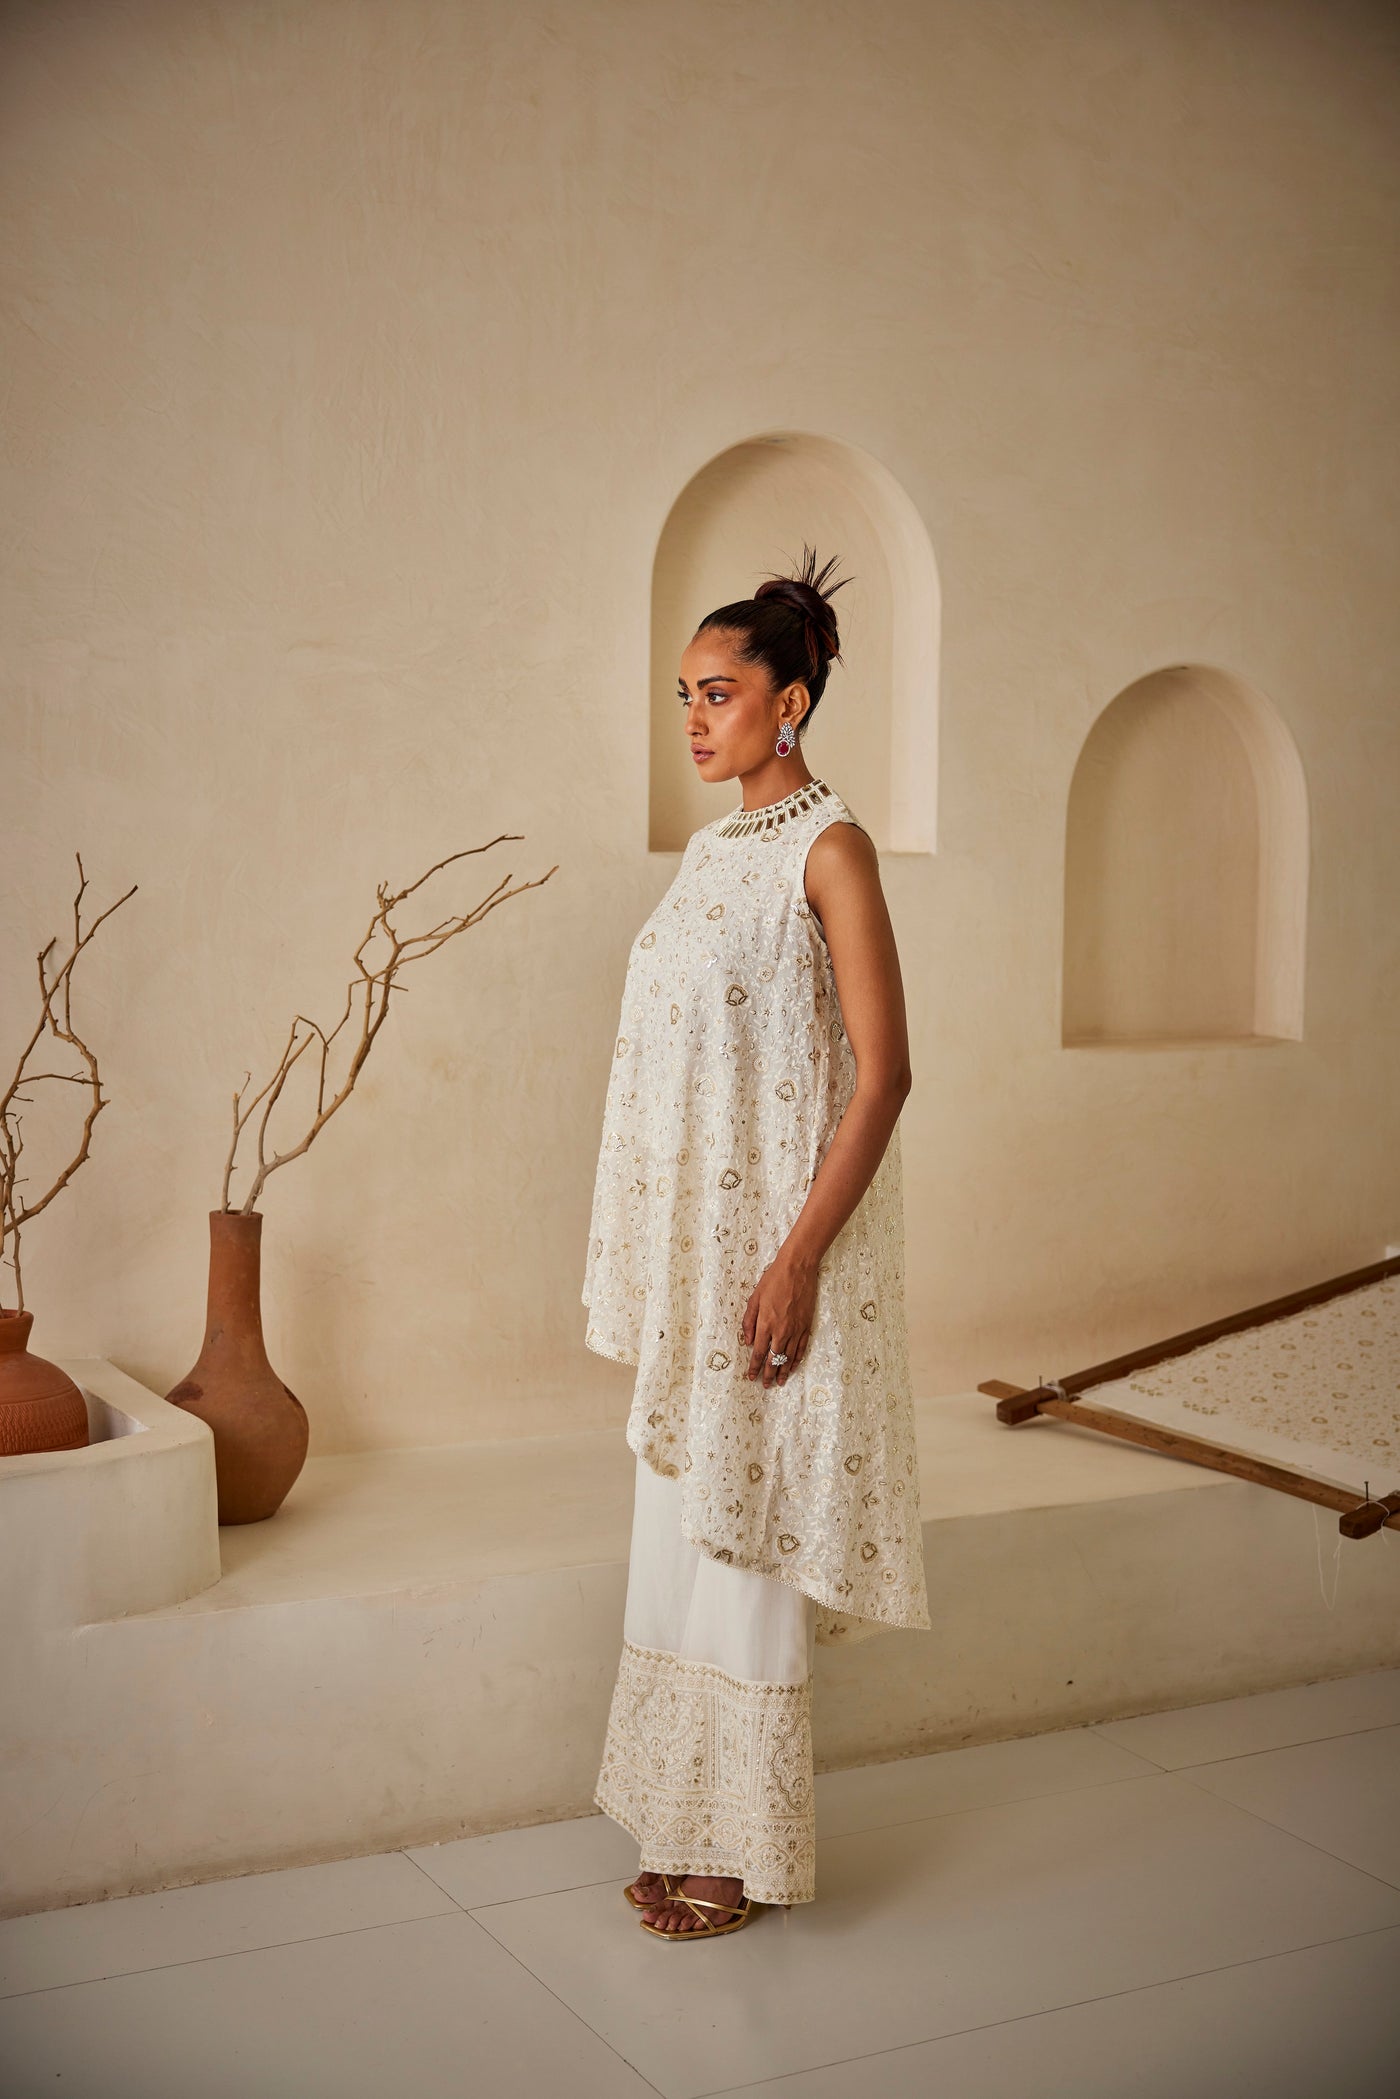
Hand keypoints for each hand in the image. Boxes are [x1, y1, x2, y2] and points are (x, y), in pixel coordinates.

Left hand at [741, 1251, 817, 1385]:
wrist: (797, 1269)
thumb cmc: (773, 1280)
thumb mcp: (754, 1299)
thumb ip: (749, 1322)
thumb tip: (747, 1341)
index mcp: (765, 1324)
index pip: (759, 1352)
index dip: (755, 1367)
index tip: (751, 1377)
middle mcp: (781, 1330)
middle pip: (774, 1359)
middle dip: (769, 1374)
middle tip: (766, 1385)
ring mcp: (795, 1329)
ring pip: (789, 1357)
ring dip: (783, 1371)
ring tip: (780, 1382)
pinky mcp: (806, 1325)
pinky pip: (801, 1348)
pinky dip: (797, 1359)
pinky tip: (793, 1366)